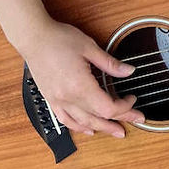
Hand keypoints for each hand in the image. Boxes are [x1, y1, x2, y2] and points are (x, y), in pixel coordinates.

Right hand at [18, 19, 143, 136]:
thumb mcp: (89, 47)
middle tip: (135, 121)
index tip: (132, 99)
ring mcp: (57, 100)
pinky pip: (65, 120)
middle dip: (119, 121)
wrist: (33, 37)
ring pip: (82, 123)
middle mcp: (68, 98)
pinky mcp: (51, 99)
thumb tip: (128, 71)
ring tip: (115, 131)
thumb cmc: (58, 39)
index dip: (124, 107)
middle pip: (98, 117)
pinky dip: (78, 127)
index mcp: (80, 86)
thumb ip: (110, 63)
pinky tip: (87, 129)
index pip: (107, 107)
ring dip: (101, 128)